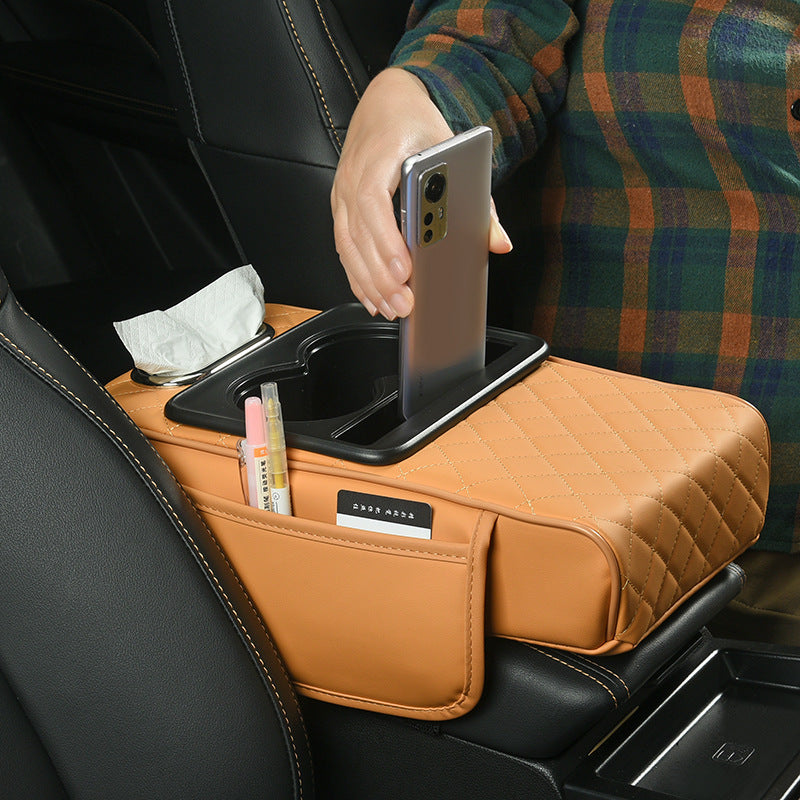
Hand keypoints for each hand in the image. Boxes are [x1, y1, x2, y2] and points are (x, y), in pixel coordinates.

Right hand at [331, 68, 511, 318]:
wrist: (386, 102)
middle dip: (381, 276)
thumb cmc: (418, 126)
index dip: (386, 240)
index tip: (405, 270)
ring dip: (369, 283)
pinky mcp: (340, 208)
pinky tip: (372, 299)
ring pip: (347, 247)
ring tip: (392, 309)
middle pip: (359, 235)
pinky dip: (357, 277)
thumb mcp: (454, 151)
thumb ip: (478, 201)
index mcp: (379, 156)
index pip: (373, 202)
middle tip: (404, 304)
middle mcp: (353, 176)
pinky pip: (343, 248)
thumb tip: (499, 242)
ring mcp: (341, 194)